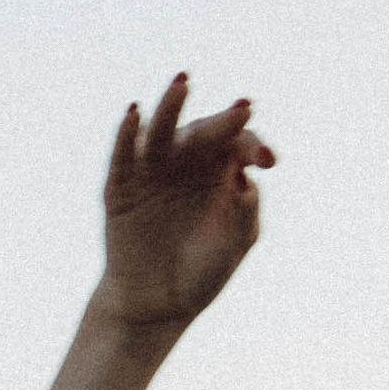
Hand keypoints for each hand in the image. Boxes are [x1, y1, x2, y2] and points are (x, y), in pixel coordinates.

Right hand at [97, 75, 275, 336]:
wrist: (156, 308)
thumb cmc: (201, 275)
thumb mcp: (234, 244)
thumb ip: (244, 210)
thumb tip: (243, 174)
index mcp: (220, 172)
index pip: (239, 145)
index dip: (253, 146)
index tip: (267, 162)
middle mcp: (187, 163)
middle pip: (204, 132)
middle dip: (223, 122)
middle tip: (243, 110)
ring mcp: (152, 171)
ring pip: (163, 130)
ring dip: (172, 104)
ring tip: (183, 82)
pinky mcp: (121, 186)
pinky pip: (124, 155)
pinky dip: (127, 133)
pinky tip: (135, 112)